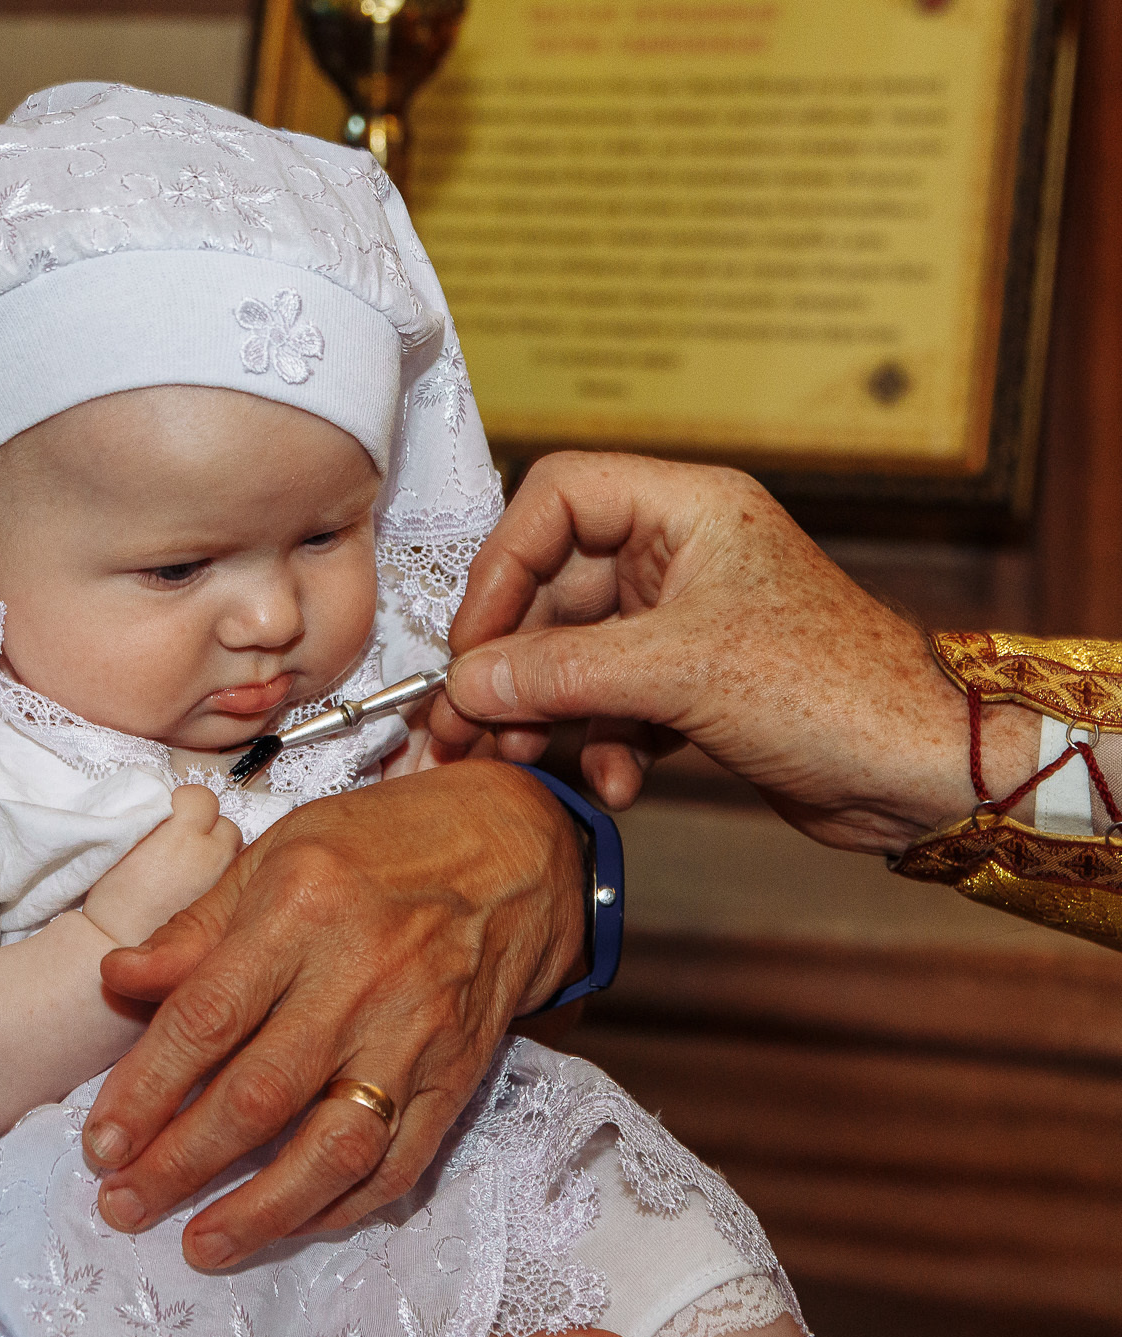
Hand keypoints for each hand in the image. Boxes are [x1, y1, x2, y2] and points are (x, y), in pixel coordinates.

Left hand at [79, 759, 583, 1268]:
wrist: (517, 851)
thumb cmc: (382, 844)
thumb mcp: (278, 852)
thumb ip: (196, 927)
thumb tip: (118, 980)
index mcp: (301, 907)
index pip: (206, 1017)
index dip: (146, 1088)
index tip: (101, 1143)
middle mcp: (360, 977)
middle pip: (259, 1094)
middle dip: (180, 1162)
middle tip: (123, 1205)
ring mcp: (417, 1033)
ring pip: (332, 1147)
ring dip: (260, 1209)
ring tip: (199, 1244)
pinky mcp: (459, 1076)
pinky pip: (398, 1162)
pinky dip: (341, 1207)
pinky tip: (288, 1225)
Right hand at [82, 785, 243, 946]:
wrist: (117, 940)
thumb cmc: (114, 894)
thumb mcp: (125, 839)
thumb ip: (154, 815)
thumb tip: (167, 805)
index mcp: (182, 833)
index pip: (201, 796)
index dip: (185, 803)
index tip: (170, 814)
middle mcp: (209, 854)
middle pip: (224, 823)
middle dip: (206, 826)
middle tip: (179, 839)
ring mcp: (222, 881)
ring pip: (231, 850)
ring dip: (214, 849)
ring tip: (187, 863)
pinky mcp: (223, 903)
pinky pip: (229, 876)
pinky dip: (215, 874)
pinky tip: (192, 885)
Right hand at [431, 452, 1036, 855]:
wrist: (927, 776)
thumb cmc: (835, 691)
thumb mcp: (680, 672)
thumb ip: (562, 672)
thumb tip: (463, 684)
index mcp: (688, 509)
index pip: (557, 499)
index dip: (502, 564)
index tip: (472, 639)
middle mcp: (680, 554)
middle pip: (553, 589)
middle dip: (511, 662)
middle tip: (462, 721)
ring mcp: (684, 621)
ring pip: (575, 654)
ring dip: (544, 711)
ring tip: (517, 760)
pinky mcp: (692, 684)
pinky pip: (611, 702)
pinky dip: (600, 743)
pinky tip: (615, 784)